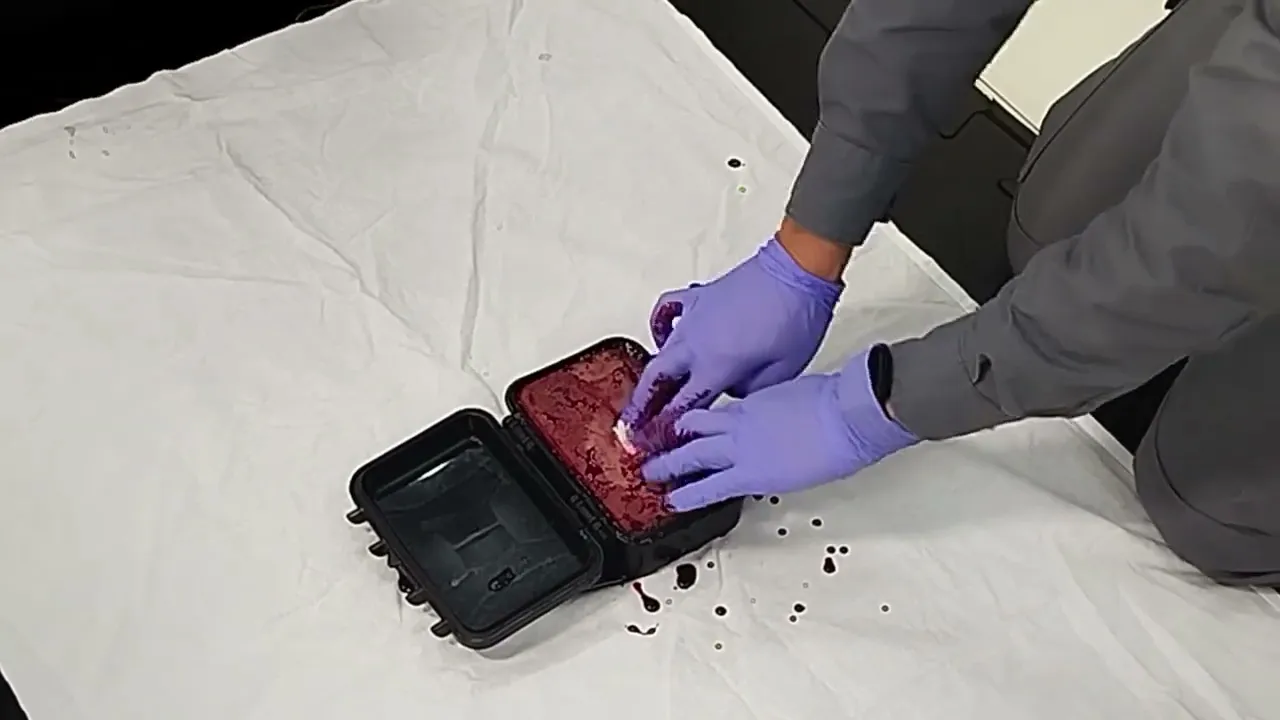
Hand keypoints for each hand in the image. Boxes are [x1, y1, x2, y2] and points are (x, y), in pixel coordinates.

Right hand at [619, 233, 844, 446]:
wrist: (798, 270)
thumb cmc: (797, 318)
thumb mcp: (784, 370)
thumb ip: (752, 391)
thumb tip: (734, 393)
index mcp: (717, 367)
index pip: (682, 406)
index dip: (664, 428)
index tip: (649, 443)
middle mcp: (697, 344)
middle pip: (658, 380)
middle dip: (641, 406)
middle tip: (630, 425)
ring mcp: (694, 318)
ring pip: (662, 352)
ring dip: (651, 375)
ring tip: (642, 393)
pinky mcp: (699, 297)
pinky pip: (666, 311)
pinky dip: (660, 326)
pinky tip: (662, 336)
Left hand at [640, 347, 918, 510]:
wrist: (845, 414)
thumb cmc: (834, 401)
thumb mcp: (799, 392)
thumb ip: (782, 404)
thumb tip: (788, 412)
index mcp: (752, 402)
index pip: (714, 413)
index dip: (695, 422)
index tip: (684, 426)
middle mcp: (738, 422)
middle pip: (691, 429)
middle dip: (668, 440)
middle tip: (649, 448)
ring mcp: (740, 447)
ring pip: (691, 454)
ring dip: (668, 465)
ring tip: (650, 473)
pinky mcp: (749, 474)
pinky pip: (709, 487)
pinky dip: (688, 495)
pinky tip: (673, 502)